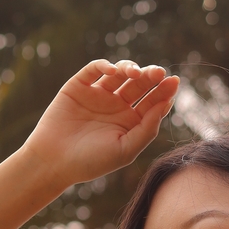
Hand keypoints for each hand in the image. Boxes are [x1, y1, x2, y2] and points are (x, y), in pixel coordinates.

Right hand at [20, 60, 179, 188]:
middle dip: (150, 77)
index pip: (152, 102)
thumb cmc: (92, 162)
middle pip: (139, 85)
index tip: (174, 83)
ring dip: (130, 69)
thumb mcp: (125, 149)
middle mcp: (117, 106)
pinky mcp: (79, 86)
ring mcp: (98, 94)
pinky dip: (105, 66)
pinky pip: (94, 69)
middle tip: (158, 73)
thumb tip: (166, 104)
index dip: (164, 92)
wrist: (55, 161)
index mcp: (131, 122)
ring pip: (120, 74)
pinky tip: (113, 72)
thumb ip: (147, 129)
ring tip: (136, 74)